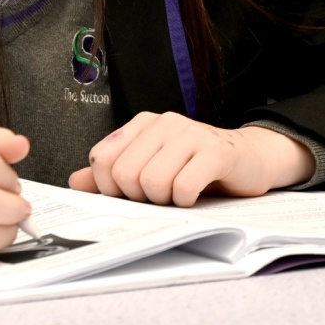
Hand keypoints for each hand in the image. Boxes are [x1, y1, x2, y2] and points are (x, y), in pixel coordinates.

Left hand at [68, 113, 313, 205]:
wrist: (249, 159)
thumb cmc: (196, 167)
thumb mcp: (151, 168)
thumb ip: (111, 174)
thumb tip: (75, 183)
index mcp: (142, 124)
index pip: (101, 159)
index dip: (111, 188)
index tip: (131, 194)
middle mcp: (164, 123)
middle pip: (124, 174)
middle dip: (139, 198)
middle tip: (159, 197)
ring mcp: (190, 134)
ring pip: (151, 182)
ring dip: (164, 201)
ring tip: (178, 194)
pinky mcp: (215, 152)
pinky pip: (183, 187)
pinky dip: (185, 201)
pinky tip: (195, 195)